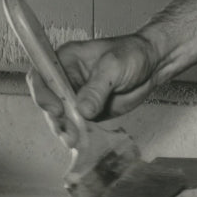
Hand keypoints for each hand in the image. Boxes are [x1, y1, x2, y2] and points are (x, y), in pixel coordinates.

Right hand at [25, 34, 159, 148]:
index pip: (42, 76)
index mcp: (66, 60)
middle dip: (56, 119)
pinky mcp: (87, 112)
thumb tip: (82, 111)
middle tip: (69, 133)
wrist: (153, 63)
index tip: (56, 109)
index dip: (43, 94)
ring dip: (65, 130)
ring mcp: (76, 97)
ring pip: (60, 117)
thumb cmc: (133, 53)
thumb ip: (97, 88)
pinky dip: (77, 134)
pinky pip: (76, 125)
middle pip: (48, 101)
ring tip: (75, 140)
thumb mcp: (115, 66)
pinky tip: (82, 142)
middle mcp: (66, 79)